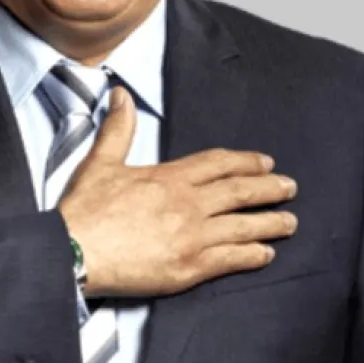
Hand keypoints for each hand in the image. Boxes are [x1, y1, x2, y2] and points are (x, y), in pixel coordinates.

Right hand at [57, 86, 298, 297]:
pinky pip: (231, 260)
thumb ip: (118, 129)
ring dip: (270, 223)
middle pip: (240, 192)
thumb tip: (121, 94)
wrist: (73, 252)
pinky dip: (252, 255)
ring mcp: (192, 237)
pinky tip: (266, 254)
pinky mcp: (189, 268)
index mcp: (169, 178)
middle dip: (269, 189)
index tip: (265, 162)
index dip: (245, 162)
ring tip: (290, 222)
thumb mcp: (100, 163)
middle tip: (290, 187)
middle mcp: (187, 205)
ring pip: (243, 226)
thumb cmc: (83, 211)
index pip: (218, 164)